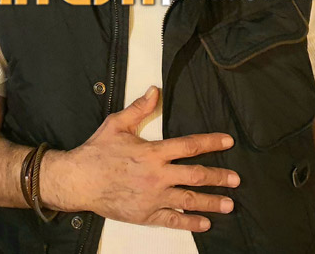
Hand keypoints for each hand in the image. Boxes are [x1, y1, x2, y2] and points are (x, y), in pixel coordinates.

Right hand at [42, 86, 239, 231]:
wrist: (79, 181)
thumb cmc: (97, 151)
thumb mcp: (117, 123)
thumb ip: (139, 108)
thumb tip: (155, 90)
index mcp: (153, 152)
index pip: (189, 145)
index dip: (211, 142)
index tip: (228, 141)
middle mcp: (157, 175)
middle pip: (195, 176)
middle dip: (218, 177)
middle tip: (236, 179)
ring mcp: (153, 197)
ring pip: (188, 200)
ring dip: (211, 202)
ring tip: (229, 205)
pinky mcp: (145, 214)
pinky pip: (172, 220)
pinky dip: (190, 223)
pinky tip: (204, 224)